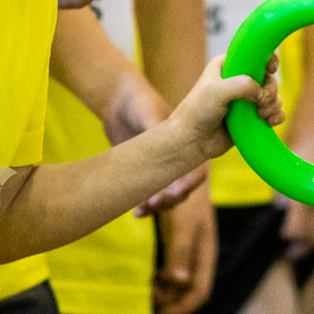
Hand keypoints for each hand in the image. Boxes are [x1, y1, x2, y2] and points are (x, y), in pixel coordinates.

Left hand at [103, 77, 206, 216]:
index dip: (190, 183)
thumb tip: (167, 145)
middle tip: (156, 202)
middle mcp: (176, 158)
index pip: (196, 169)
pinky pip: (149, 195)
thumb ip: (157, 127)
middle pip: (183, 188)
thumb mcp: (149, 112)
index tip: (177, 191)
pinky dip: (146, 206)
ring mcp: (160, 167)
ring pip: (167, 196)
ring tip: (143, 209)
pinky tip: (136, 213)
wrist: (116, 101)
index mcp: (185, 143)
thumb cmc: (139, 101)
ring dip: (159, 206)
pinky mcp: (143, 173)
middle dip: (172, 199)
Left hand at [154, 184, 215, 313]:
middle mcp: (198, 251)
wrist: (179, 165)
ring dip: (164, 286)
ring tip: (148, 287)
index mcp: (205, 252)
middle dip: (170, 298)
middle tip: (149, 300)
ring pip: (178, 276)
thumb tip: (179, 284)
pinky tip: (150, 272)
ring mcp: (186, 242)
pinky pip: (170, 262)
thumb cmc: (184, 196)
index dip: (182, 308)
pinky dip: (160, 273)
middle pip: (187, 287)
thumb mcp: (182, 227)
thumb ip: (180, 254)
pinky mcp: (175, 233)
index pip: (199, 292)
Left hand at [167, 55, 282, 162]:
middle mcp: (240, 79)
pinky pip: (275, 112)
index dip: (268, 59)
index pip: (255, 54)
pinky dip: (277, 115)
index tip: (271, 69)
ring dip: (274, 104)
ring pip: (274, 95)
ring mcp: (247, 99)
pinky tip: (269, 122)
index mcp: (229, 64)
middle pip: (269, 77)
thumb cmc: (197, 112)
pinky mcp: (252, 116)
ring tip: (261, 116)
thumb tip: (262, 92)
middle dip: (270, 90)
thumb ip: (241, 85)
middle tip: (261, 103)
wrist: (192, 141)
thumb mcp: (216, 92)